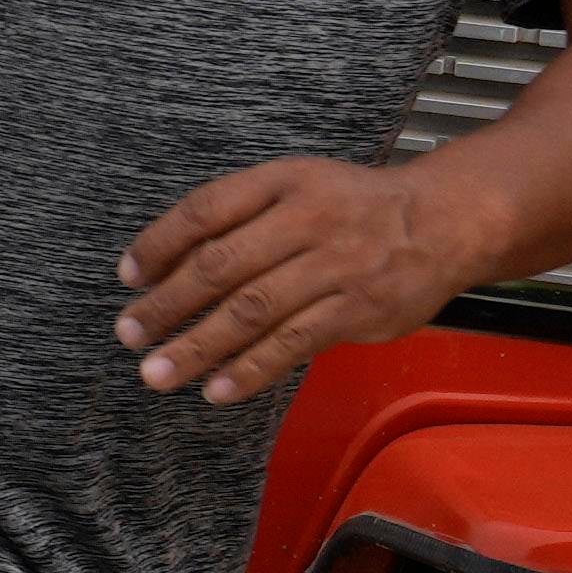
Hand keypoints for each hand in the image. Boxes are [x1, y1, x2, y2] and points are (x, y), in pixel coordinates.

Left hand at [112, 147, 481, 403]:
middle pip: (221, 265)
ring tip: (157, 373)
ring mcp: (334, 266)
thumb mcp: (296, 185)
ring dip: (198, 347)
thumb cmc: (352, 208)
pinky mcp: (356, 310)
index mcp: (283, 182)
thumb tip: (164, 261)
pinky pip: (293, 344)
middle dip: (167, 304)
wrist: (442, 221)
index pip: (207, 209)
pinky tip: (217, 390)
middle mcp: (306, 219)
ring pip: (252, 311)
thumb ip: (238, 215)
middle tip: (129, 332)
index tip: (128, 275)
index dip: (160, 242)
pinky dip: (251, 370)